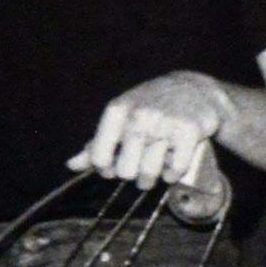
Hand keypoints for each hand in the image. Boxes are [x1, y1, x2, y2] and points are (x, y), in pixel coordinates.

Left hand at [71, 72, 236, 189]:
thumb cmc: (151, 105)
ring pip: (150, 173)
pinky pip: (175, 170)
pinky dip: (173, 173)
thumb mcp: (121, 117)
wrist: (194, 89)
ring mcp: (165, 123)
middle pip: (126, 171)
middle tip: (140, 166)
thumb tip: (71, 165)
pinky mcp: (189, 131)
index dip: (106, 169)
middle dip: (133, 174)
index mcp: (117, 110)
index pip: (100, 157)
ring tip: (155, 168)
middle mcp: (139, 115)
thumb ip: (97, 143)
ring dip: (152, 177)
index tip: (114, 166)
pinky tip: (173, 163)